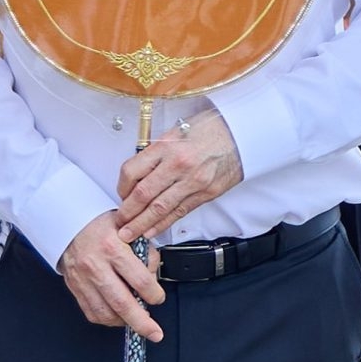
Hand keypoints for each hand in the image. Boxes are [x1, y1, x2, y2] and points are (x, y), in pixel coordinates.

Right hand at [57, 209, 166, 337]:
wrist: (69, 223)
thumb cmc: (101, 224)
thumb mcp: (128, 228)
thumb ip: (144, 251)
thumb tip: (154, 275)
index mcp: (113, 248)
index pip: (139, 280)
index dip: (154, 294)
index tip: (159, 298)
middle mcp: (96, 266)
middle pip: (122, 303)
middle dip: (142, 323)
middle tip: (155, 333)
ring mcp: (83, 280)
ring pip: (105, 313)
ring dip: (124, 322)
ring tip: (136, 322)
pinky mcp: (75, 288)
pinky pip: (92, 312)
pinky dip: (107, 319)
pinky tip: (118, 317)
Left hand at [114, 109, 244, 244]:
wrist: (241, 133)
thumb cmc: (211, 128)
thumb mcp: (176, 130)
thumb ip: (158, 151)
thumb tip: (139, 171)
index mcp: (167, 146)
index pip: (132, 171)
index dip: (121, 187)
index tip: (120, 194)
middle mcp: (178, 164)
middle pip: (143, 195)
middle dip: (127, 213)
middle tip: (118, 222)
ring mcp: (193, 181)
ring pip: (160, 209)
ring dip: (141, 224)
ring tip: (130, 233)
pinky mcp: (206, 193)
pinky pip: (180, 212)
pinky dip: (164, 224)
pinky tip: (153, 230)